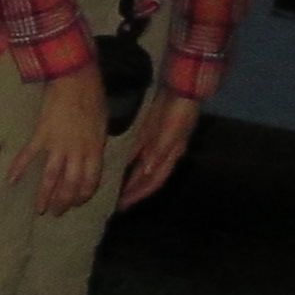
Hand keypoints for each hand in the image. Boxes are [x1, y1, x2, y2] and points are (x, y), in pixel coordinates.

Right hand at [7, 63, 108, 215]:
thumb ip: (95, 144)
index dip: (83, 195)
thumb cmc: (93, 98)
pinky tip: (11, 181)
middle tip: (56, 212)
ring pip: (51, 177)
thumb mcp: (102, 124)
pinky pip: (29, 155)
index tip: (76, 203)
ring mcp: (58, 144)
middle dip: (63, 202)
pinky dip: (19, 168)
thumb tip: (90, 157)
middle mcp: (77, 151)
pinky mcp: (42, 134)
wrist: (77, 78)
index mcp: (94, 149)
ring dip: (45, 195)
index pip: (90, 181)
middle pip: (70, 184)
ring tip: (40, 209)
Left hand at [116, 91, 203, 208]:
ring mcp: (157, 142)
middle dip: (131, 191)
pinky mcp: (149, 132)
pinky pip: (136, 151)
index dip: (138, 195)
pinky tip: (115, 163)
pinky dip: (127, 160)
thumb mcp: (172, 131)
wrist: (182, 87)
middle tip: (112, 201)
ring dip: (128, 177)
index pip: (152, 182)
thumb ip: (160, 151)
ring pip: (140, 166)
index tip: (121, 207)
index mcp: (170, 155)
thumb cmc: (179, 110)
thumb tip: (147, 172)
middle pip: (145, 178)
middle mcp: (164, 153)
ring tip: (112, 186)